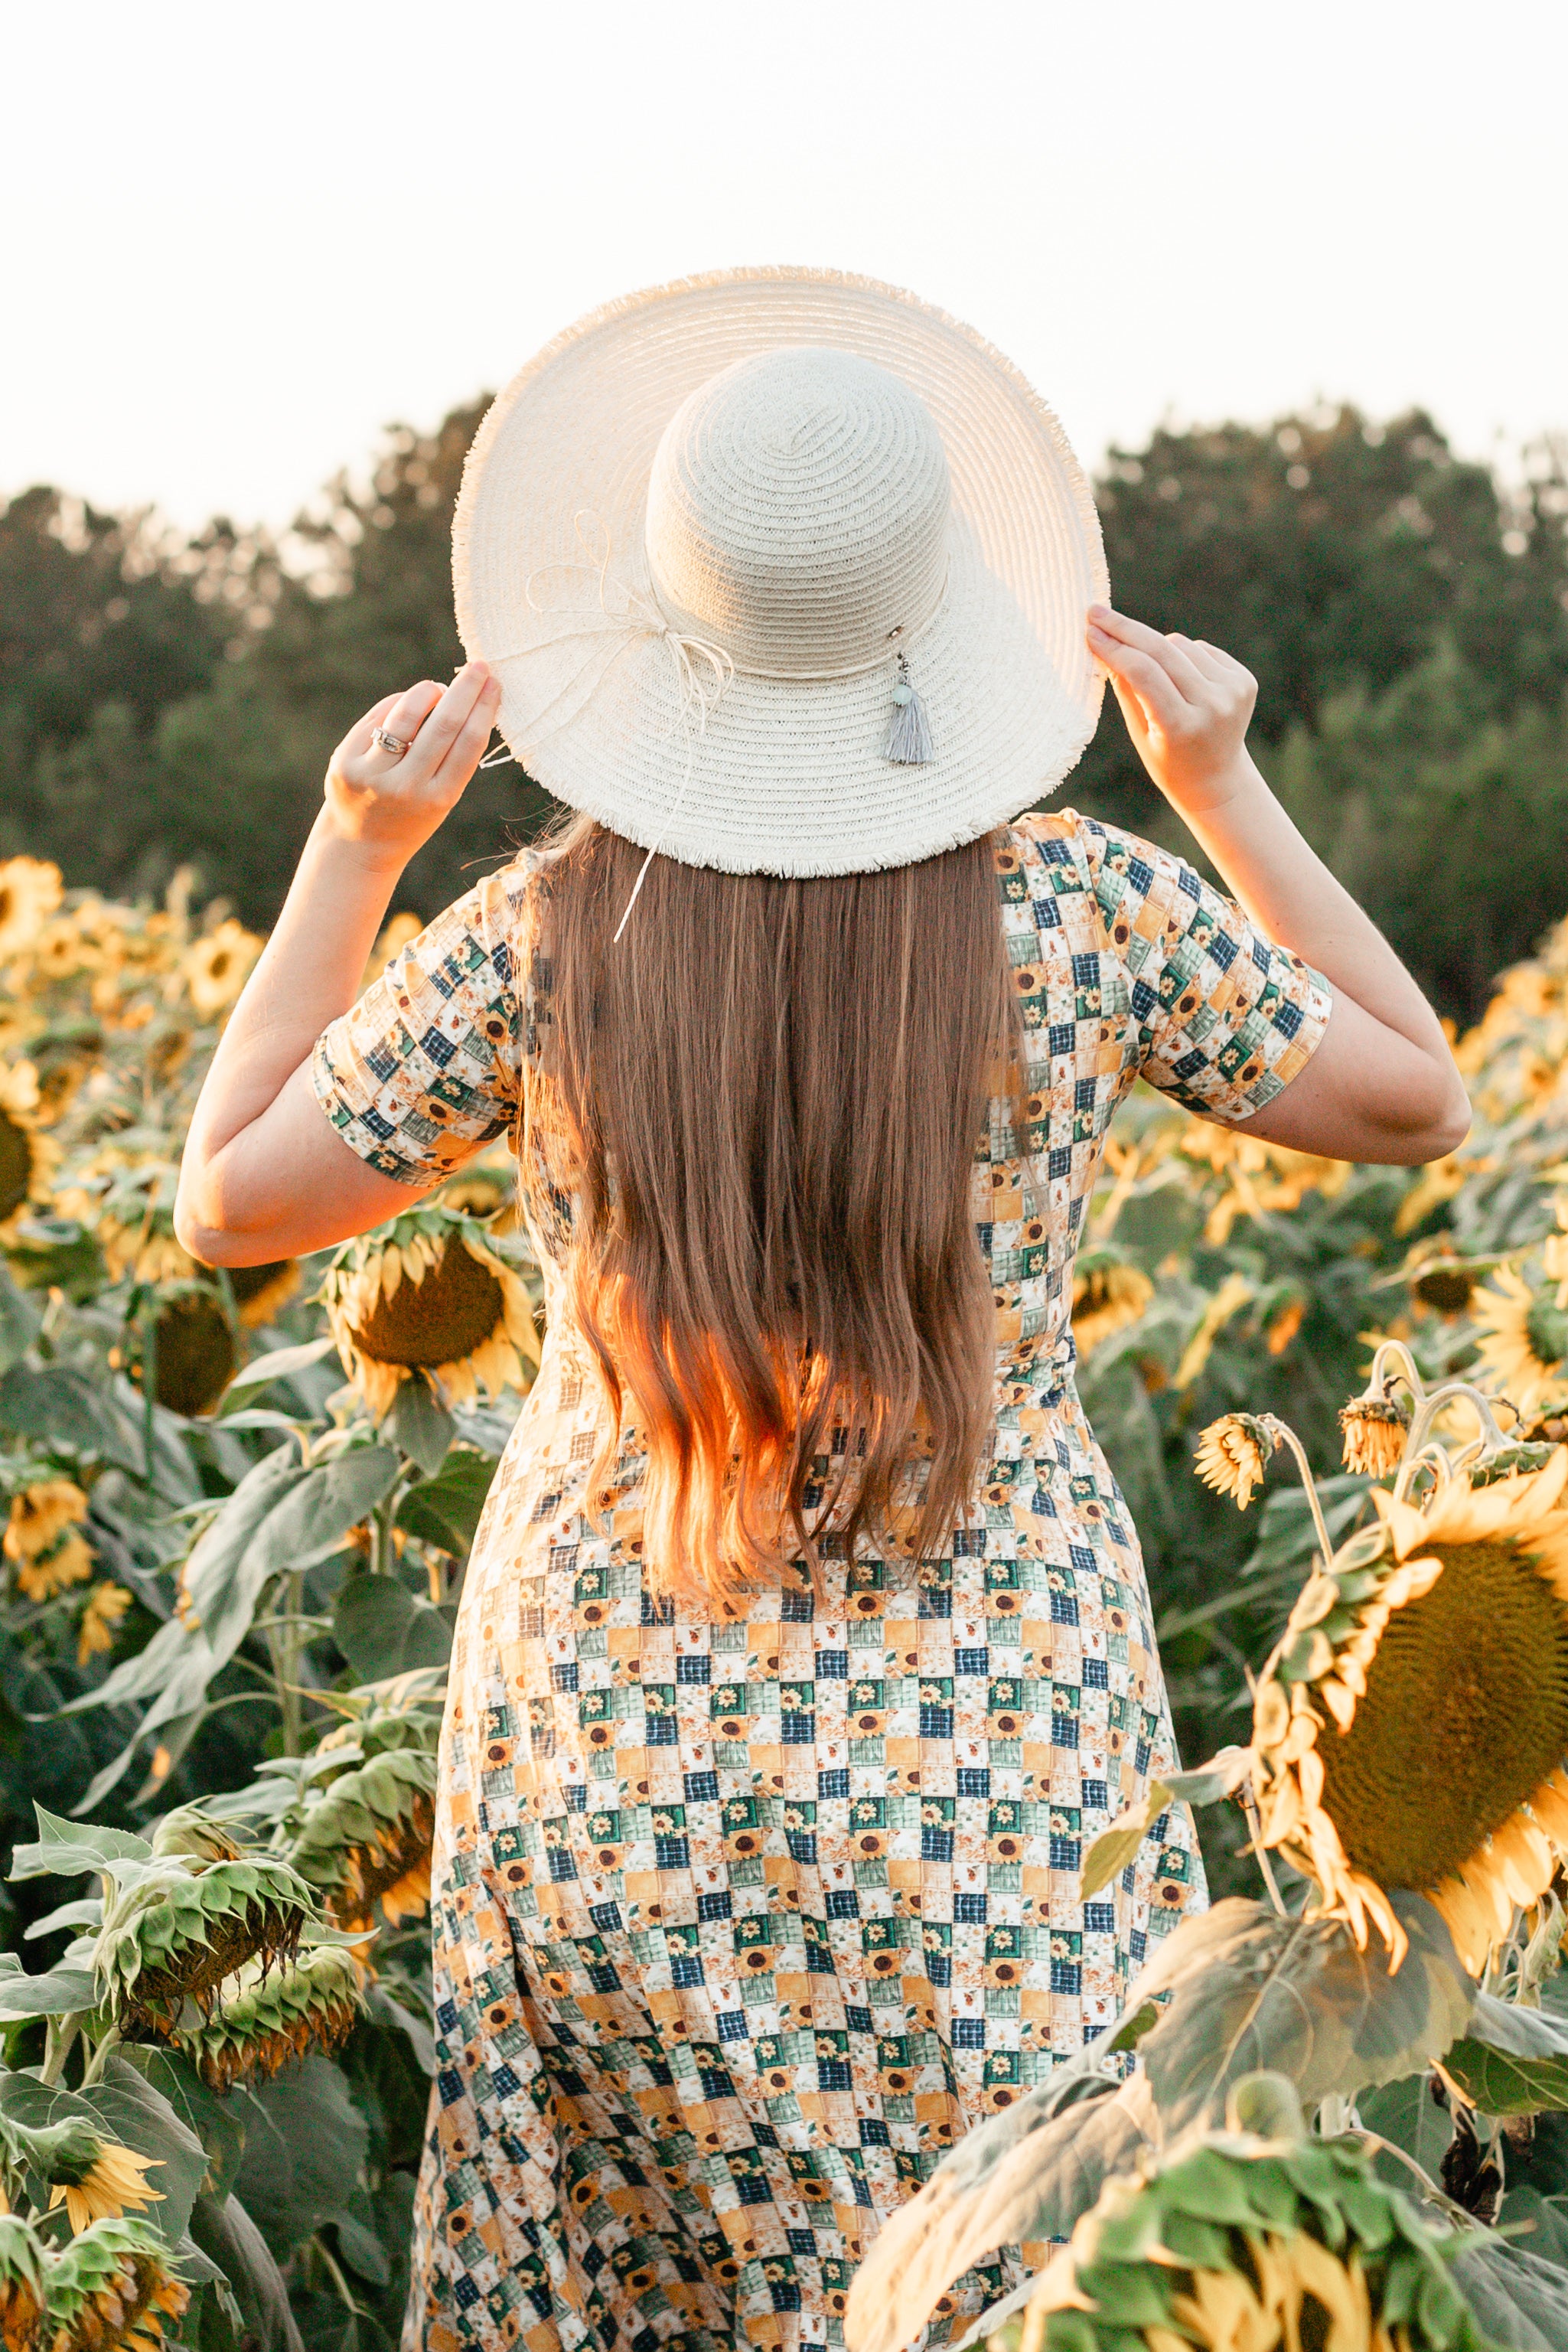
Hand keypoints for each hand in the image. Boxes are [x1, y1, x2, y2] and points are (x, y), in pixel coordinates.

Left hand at [323, 661, 501, 866]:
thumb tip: (464, 696)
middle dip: (465, 689)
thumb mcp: (441, 798)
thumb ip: (452, 756)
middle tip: (479, 667)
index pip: (469, 743)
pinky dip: (399, 705)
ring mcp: (371, 774)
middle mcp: (405, 788)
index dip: (485, 708)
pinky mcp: (344, 761)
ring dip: (429, 691)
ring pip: (407, 712)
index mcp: (438, 799)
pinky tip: (408, 706)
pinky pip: (379, 717)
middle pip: (443, 724)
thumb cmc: (412, 814)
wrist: (359, 845)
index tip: (495, 683)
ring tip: (438, 689)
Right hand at [1087, 604, 1259, 816]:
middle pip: (1161, 651)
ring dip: (1158, 649)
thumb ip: (1125, 688)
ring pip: (1180, 645)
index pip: (1143, 673)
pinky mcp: (1243, 680)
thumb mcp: (1139, 733)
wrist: (1217, 779)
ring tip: (1157, 679)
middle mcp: (1212, 706)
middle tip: (1097, 613)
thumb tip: (1104, 643)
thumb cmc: (1167, 759)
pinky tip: (1182, 681)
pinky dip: (1183, 656)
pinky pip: (1201, 649)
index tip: (1089, 631)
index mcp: (1181, 727)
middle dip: (1125, 629)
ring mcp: (1232, 692)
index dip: (1114, 647)